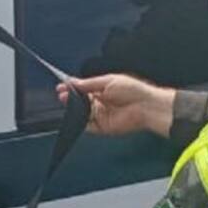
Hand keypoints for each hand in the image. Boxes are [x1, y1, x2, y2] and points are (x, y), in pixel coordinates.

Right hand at [56, 74, 176, 137]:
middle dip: (70, 97)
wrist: (145, 106)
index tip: (62, 86)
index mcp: (103, 89)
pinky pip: (88, 125)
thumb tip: (73, 82)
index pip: (84, 88)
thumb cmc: (133, 90)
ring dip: (73, 108)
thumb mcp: (108, 80)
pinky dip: (80, 121)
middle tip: (62, 94)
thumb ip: (89, 83)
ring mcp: (102, 114)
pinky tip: (75, 115)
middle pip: (81, 101)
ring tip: (66, 102)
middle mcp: (102, 102)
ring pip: (82, 113)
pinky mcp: (103, 127)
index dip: (73, 87)